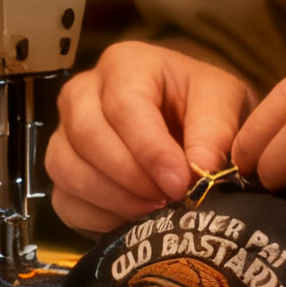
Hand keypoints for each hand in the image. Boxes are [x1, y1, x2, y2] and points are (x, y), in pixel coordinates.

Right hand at [48, 42, 253, 233]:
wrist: (191, 125)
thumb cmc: (203, 106)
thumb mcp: (224, 103)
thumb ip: (214, 132)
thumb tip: (198, 171)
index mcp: (125, 65)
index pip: (123, 106)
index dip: (149, 150)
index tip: (180, 183)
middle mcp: (83, 92)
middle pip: (86, 135)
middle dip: (129, 176)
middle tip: (168, 200)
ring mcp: (65, 133)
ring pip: (67, 168)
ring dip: (113, 199)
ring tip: (154, 212)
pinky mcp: (61, 172)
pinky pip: (64, 200)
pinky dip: (99, 218)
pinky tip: (134, 221)